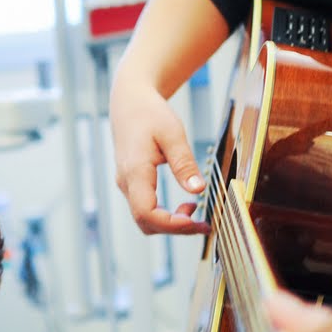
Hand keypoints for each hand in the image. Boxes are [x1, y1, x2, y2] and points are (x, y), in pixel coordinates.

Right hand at [109, 79, 207, 235]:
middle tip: (204, 225)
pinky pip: (146, 209)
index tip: (196, 222)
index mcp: (134, 171)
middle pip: (146, 222)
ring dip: (171, 223)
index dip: (171, 225)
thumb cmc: (149, 113)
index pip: (147, 213)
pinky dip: (166, 214)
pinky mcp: (132, 184)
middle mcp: (126, 183)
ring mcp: (127, 185)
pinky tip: (186, 204)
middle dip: (176, 229)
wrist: (129, 102)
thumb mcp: (172, 133)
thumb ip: (184, 163)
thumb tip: (198, 190)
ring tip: (196, 213)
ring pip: (145, 219)